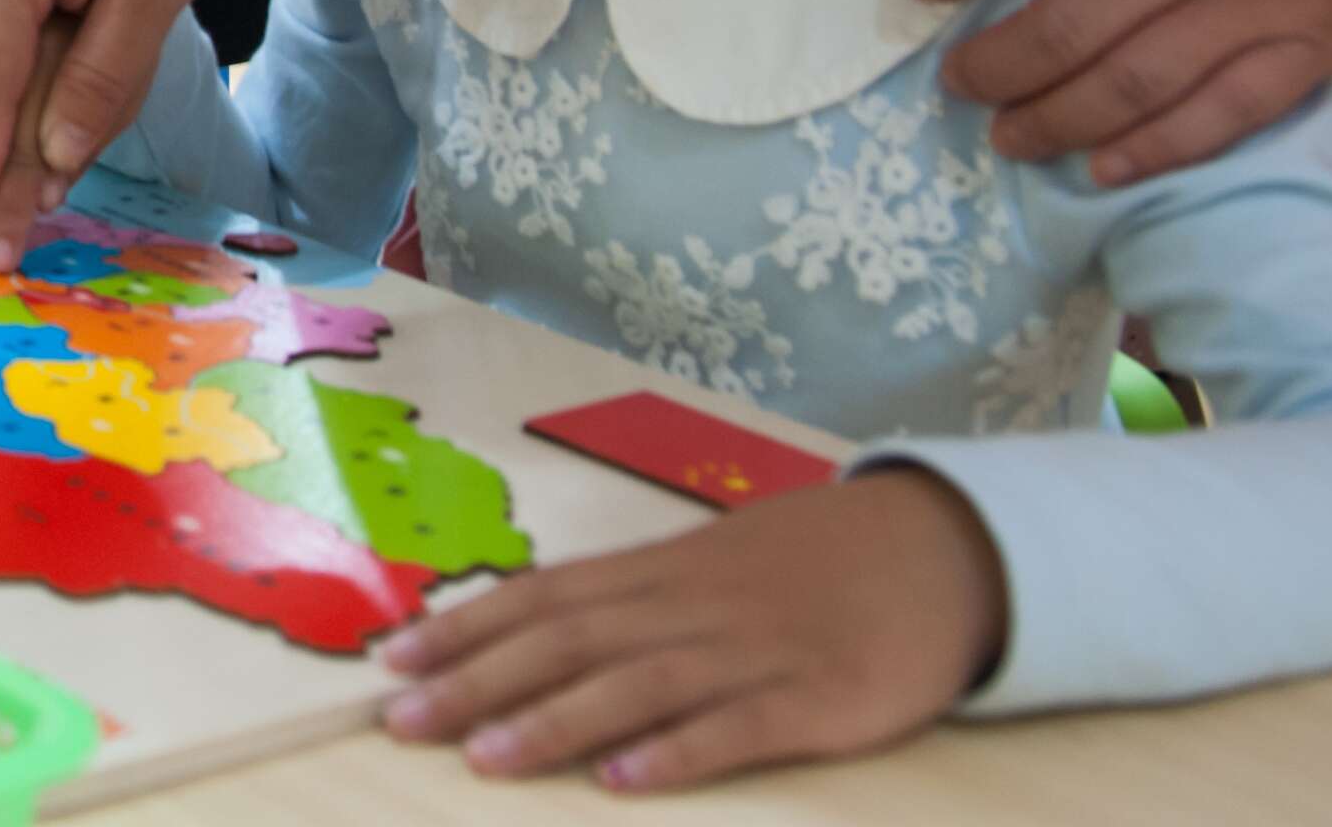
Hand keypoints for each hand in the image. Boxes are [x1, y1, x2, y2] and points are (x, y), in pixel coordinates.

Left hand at [375, 468, 1004, 789]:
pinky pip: (737, 727)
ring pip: (636, 684)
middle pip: (570, 639)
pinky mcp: (818, 699)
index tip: (393, 660)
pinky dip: (677, 752)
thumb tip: (532, 630)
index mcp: (659, 571)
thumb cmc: (809, 567)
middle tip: (400, 719)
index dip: (466, 628)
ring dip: (555, 721)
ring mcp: (754, 652)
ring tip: (486, 758)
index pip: (542, 596)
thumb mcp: (709, 566)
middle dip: (478, 680)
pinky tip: (624, 782)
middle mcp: (691, 605)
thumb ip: (631, 598)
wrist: (938, 550)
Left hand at [910, 0, 1331, 184]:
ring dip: (1055, 124)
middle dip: (990, 70)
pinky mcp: (1308, 49)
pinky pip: (1219, 118)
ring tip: (1010, 137)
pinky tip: (1104, 169)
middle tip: (959, 84)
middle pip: (1057, 32)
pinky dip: (1155, 152)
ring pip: (1130, 90)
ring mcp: (1248, 5)